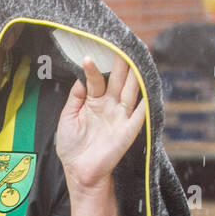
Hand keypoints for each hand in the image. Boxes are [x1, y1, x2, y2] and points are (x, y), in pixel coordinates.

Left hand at [56, 56, 146, 192]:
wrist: (80, 173)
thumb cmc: (72, 147)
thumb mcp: (67, 117)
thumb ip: (76, 97)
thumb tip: (82, 77)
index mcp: (94, 102)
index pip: (97, 78)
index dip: (95, 66)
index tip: (90, 53)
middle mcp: (109, 106)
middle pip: (118, 79)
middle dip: (121, 62)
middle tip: (123, 43)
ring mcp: (121, 116)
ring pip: (131, 89)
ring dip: (134, 74)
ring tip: (136, 55)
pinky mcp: (130, 129)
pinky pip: (141, 111)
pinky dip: (146, 98)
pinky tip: (147, 83)